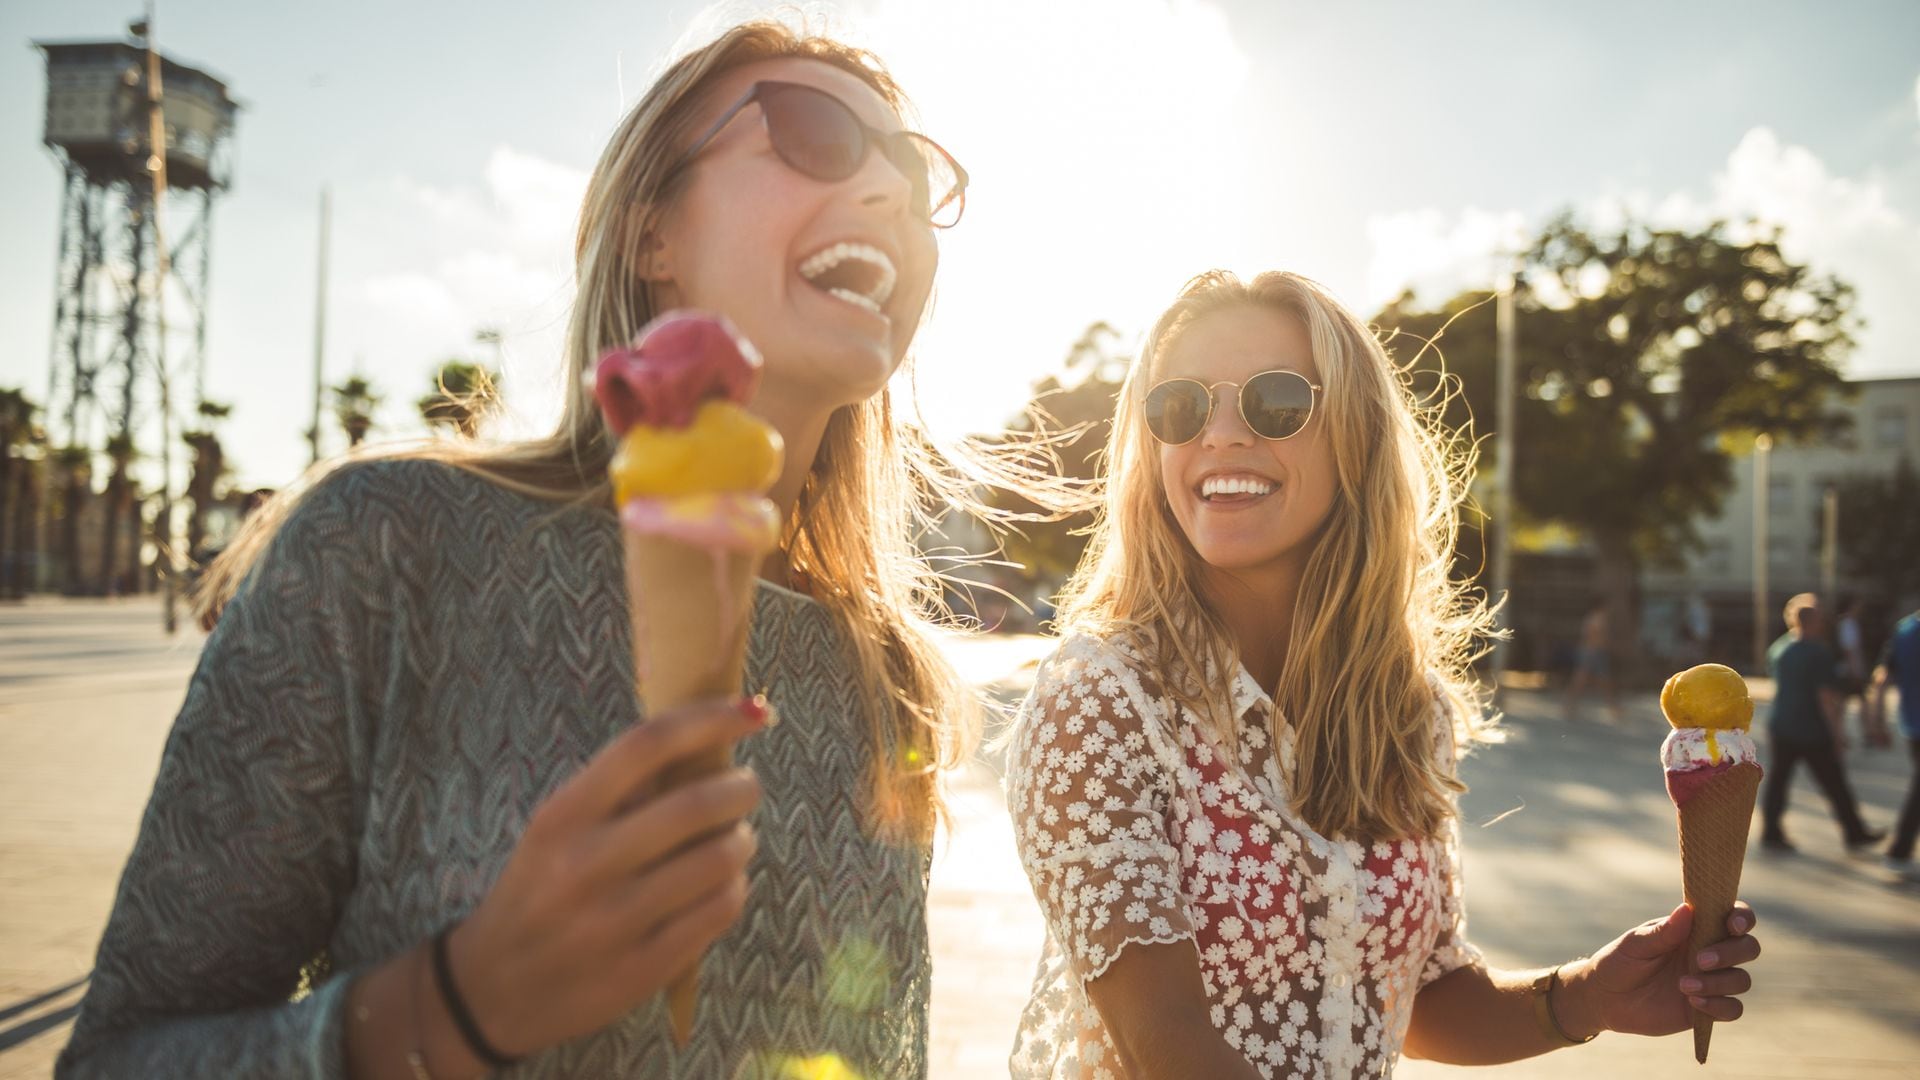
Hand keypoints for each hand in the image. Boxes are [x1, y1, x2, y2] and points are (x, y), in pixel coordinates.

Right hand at [446, 697, 768, 1061]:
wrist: (492, 991)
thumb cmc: (537, 893)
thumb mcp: (556, 832)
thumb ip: (618, 792)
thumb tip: (706, 741)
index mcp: (562, 816)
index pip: (647, 744)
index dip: (711, 719)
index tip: (754, 711)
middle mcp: (585, 864)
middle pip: (696, 804)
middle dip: (741, 788)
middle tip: (745, 787)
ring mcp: (613, 921)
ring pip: (718, 860)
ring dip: (741, 840)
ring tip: (734, 840)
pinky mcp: (640, 970)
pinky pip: (718, 912)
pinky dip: (734, 889)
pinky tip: (723, 886)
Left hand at [1562, 901, 1759, 1037]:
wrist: (1606, 998)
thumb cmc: (1620, 961)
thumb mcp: (1636, 944)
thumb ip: (1663, 931)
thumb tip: (1687, 909)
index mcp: (1695, 929)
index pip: (1733, 916)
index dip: (1742, 917)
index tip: (1731, 924)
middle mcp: (1710, 952)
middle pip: (1748, 948)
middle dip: (1731, 953)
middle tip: (1699, 960)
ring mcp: (1711, 981)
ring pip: (1741, 979)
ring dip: (1718, 982)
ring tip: (1682, 985)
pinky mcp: (1707, 1008)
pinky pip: (1733, 1009)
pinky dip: (1719, 1006)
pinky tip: (1692, 1003)